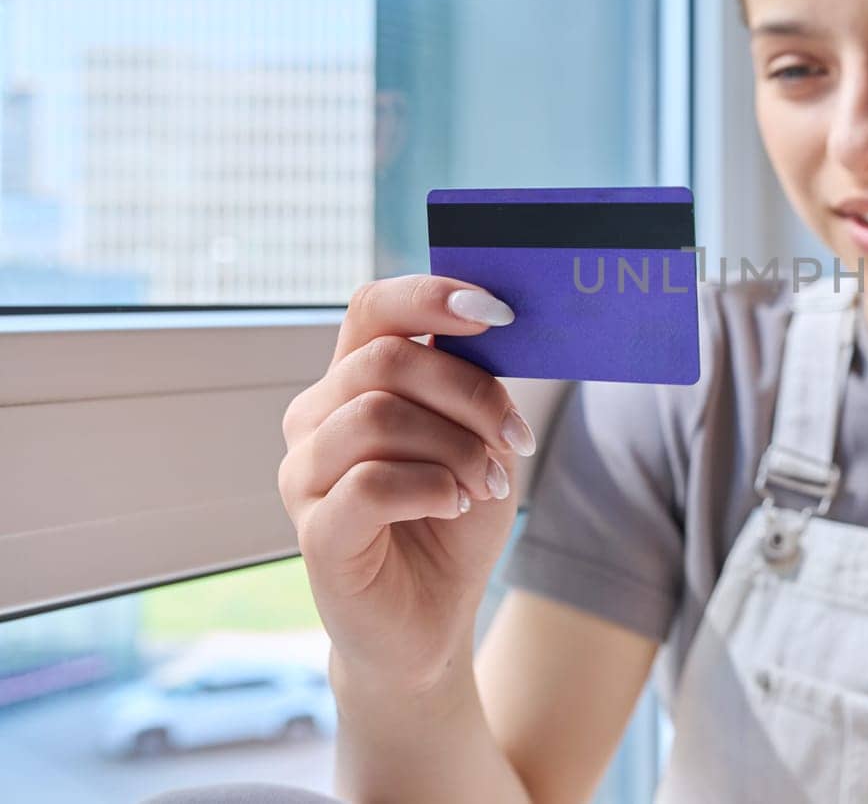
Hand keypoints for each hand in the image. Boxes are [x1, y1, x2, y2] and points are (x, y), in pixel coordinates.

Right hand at [278, 275, 538, 692]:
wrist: (434, 620)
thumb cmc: (452, 521)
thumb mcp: (479, 438)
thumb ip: (470, 382)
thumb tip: (491, 318)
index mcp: (352, 382)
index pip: (373, 307)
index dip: (431, 296)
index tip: (498, 313)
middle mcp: (315, 418)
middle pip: (387, 359)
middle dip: (471, 395)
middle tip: (515, 441)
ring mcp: (304, 473)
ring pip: (378, 416)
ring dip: (456, 448)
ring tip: (485, 485)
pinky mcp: (313, 530)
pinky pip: (371, 481)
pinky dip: (431, 487)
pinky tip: (454, 504)